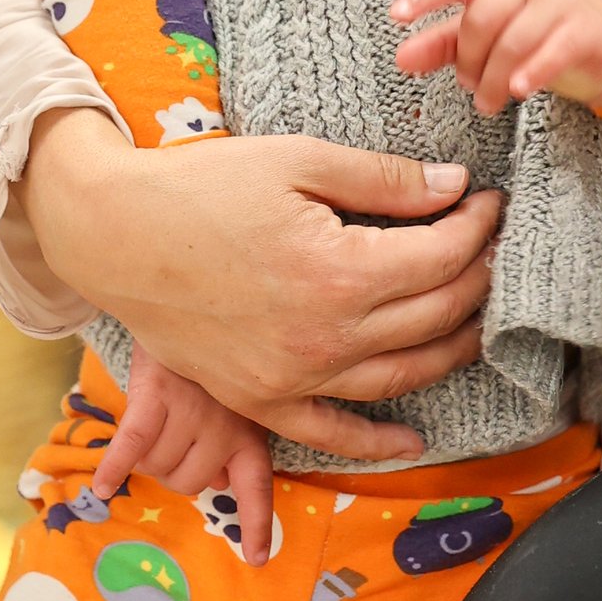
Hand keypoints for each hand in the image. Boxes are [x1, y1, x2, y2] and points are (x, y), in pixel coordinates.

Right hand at [21, 115, 496, 446]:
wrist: (113, 234)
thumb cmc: (202, 186)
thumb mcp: (298, 159)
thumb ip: (384, 180)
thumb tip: (456, 190)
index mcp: (340, 271)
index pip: (443, 257)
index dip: (478, 227)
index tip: (488, 204)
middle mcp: (327, 336)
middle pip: (435, 315)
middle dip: (475, 277)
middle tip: (488, 248)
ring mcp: (294, 377)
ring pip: (403, 375)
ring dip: (453, 346)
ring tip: (474, 315)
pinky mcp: (261, 399)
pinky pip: (334, 433)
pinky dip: (378, 441)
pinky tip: (412, 438)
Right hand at [94, 349, 276, 564]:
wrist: (182, 314)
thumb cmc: (204, 373)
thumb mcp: (232, 408)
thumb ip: (228, 447)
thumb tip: (217, 481)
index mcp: (250, 435)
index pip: (256, 491)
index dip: (257, 527)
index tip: (258, 561)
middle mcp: (225, 427)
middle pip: (186, 483)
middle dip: (171, 470)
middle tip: (171, 436)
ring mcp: (192, 412)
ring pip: (156, 467)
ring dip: (145, 455)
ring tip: (155, 419)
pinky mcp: (157, 396)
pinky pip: (134, 444)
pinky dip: (115, 467)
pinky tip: (101, 487)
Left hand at [392, 0, 601, 115]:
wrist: (593, 41)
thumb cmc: (527, 32)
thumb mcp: (480, 37)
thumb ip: (441, 44)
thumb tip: (402, 58)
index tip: (397, 16)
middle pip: (484, 15)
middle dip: (468, 57)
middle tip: (466, 85)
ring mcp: (560, 1)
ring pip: (515, 39)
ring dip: (494, 77)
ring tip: (486, 102)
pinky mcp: (585, 30)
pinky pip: (555, 50)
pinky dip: (532, 72)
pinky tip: (517, 91)